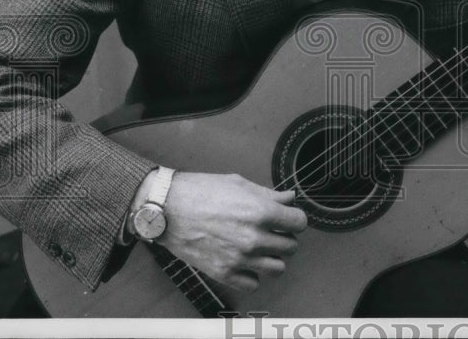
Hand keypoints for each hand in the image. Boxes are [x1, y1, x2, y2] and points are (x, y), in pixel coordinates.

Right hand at [158, 172, 306, 291]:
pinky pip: (253, 284)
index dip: (295, 219)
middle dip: (285, 236)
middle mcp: (254, 238)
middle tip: (272, 231)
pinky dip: (253, 274)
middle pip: (291, 246)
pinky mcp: (223, 273)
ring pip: (278, 268)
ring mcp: (239, 258)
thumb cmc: (201, 191)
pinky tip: (245, 261)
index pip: (299, 223)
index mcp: (261, 212)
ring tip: (261, 248)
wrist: (168, 208)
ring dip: (273, 257)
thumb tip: (290, 198)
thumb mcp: (239, 184)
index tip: (288, 218)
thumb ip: (269, 194)